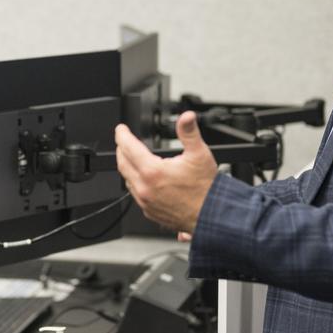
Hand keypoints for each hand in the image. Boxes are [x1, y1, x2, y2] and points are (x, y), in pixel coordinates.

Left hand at [114, 112, 217, 234]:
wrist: (212, 215)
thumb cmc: (205, 188)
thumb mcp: (199, 154)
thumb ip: (189, 132)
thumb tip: (186, 116)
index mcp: (153, 171)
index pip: (128, 148)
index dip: (122, 135)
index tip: (121, 129)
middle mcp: (145, 188)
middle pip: (122, 164)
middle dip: (121, 149)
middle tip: (124, 141)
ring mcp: (145, 202)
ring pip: (127, 180)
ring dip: (128, 167)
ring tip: (133, 158)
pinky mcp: (149, 211)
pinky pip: (135, 195)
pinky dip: (136, 183)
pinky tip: (144, 179)